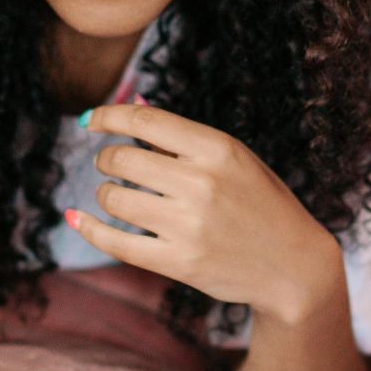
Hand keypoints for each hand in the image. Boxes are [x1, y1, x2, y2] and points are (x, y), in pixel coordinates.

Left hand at [68, 101, 342, 321]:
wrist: (292, 265)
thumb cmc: (262, 204)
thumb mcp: (236, 159)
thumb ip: (185, 137)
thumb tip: (130, 105)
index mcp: (218, 148)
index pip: (145, 120)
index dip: (107, 116)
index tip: (89, 120)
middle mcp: (202, 183)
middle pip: (122, 158)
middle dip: (107, 159)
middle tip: (110, 165)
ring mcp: (189, 225)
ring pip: (114, 197)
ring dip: (105, 193)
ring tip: (117, 195)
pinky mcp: (179, 262)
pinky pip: (116, 241)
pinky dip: (89, 227)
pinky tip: (78, 219)